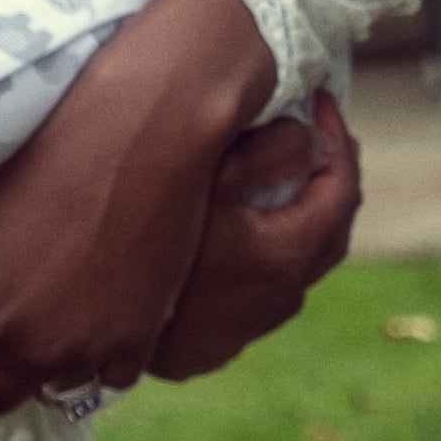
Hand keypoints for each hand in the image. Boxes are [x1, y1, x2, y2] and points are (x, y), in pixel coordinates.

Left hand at [0, 0, 276, 421]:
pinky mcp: (142, 337)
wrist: (147, 131)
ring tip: (51, 309)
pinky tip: (98, 309)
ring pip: (54, 386)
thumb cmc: (44, 151)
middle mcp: (32, 351)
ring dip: (46, 361)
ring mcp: (91, 349)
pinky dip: (100, 354)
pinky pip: (110, 376)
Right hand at [149, 94, 358, 387]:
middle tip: (319, 132)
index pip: (342, 191)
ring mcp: (259, 321)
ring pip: (304, 262)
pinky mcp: (230, 339)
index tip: (321, 102)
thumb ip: (267, 153)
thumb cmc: (151, 247)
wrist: (98, 326)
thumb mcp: (205, 183)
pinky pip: (272, 287)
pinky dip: (276, 251)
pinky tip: (250, 228)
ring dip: (306, 217)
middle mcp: (286, 296)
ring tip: (289, 173)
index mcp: (289, 255)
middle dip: (332, 176)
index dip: (339, 139)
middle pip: (332, 229)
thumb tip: (313, 139)